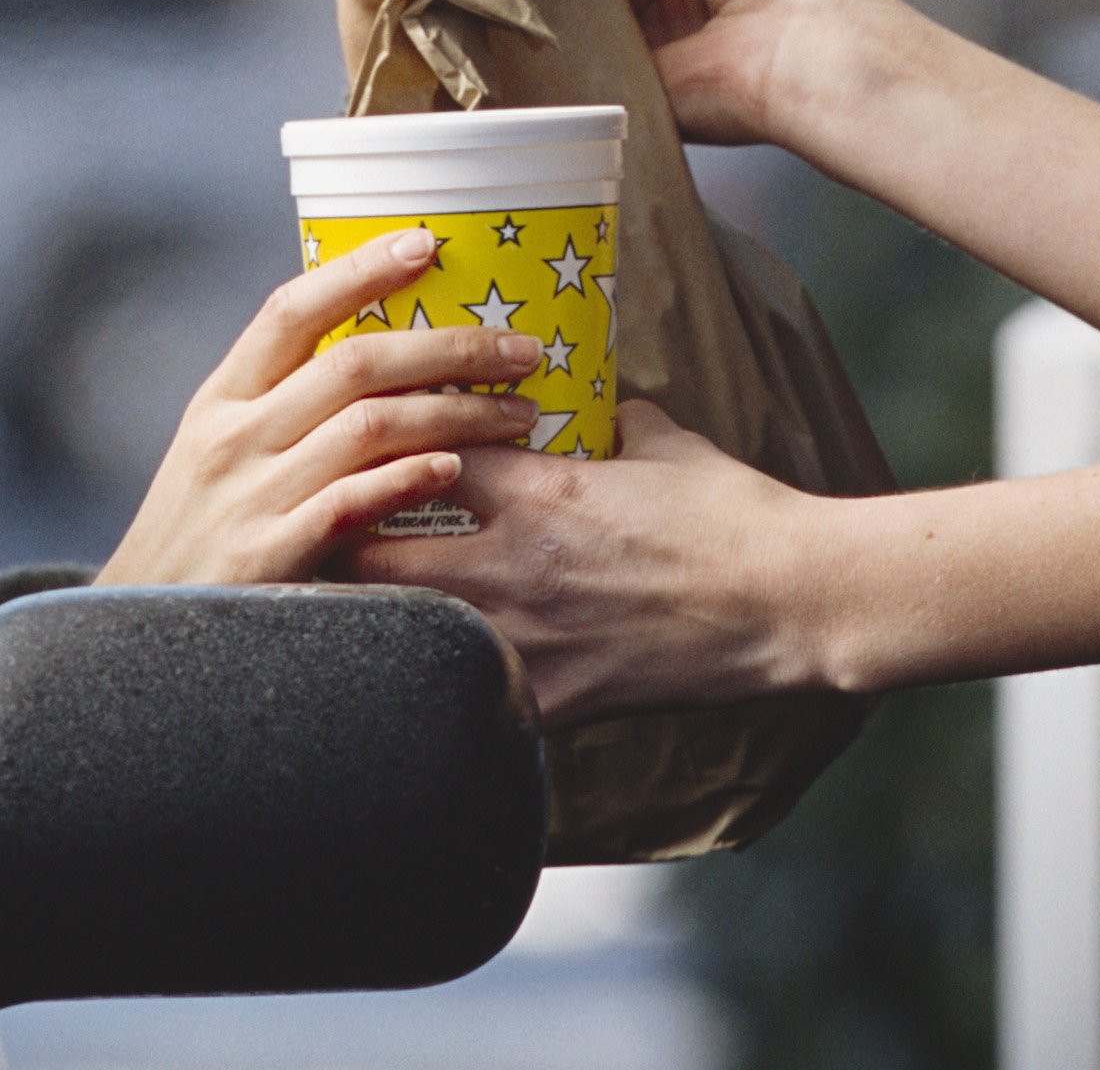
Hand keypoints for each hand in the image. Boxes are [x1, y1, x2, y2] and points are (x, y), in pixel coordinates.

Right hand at [100, 230, 544, 586]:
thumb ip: (282, 406)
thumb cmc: (199, 538)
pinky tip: (454, 469)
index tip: (427, 243)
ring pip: (367, 428)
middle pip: (352, 364)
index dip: (360, 269)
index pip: (290, 310)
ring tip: (519, 415)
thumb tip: (377, 356)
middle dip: (450, 348)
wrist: (135, 639)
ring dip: (457, 413)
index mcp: (221, 400)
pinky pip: (348, 505)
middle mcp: (231, 437)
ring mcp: (247, 497)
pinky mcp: (266, 558)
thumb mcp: (216, 454)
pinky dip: (405, 481)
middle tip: (523, 349)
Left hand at [343, 403, 830, 725]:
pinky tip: (414, 682)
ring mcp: (532, 637)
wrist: (793, 600)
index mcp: (540, 491)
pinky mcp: (558, 699)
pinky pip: (468, 696)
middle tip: (306, 537)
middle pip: (376, 549)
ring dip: (367, 616)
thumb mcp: (669, 441)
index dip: (374, 447)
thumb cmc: (736, 514)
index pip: (417, 453)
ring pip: (406, 629)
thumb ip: (615, 417)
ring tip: (332, 610)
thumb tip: (596, 399)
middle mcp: (518, 564)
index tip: (350, 447)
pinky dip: (437, 685)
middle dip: (331, 543)